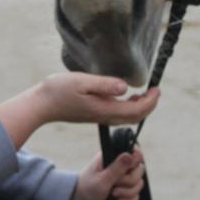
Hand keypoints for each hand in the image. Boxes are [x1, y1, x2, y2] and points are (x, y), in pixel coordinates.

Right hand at [0, 72, 158, 151]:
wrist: (41, 106)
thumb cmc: (58, 91)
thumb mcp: (82, 82)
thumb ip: (104, 84)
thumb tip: (124, 87)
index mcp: (104, 109)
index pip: (136, 110)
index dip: (151, 101)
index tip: (157, 88)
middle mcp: (104, 116)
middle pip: (135, 117)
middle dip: (149, 105)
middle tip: (156, 91)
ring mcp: (99, 117)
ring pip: (128, 117)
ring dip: (140, 107)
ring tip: (146, 93)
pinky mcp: (94, 115)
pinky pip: (119, 114)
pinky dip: (129, 107)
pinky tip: (126, 96)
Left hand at [68, 147, 146, 199]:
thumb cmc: (86, 189)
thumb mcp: (102, 180)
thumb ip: (117, 168)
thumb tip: (130, 154)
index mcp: (112, 157)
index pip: (133, 151)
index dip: (135, 160)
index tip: (128, 170)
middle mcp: (120, 166)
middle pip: (139, 170)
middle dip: (129, 182)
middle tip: (114, 188)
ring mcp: (123, 179)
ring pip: (138, 184)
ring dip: (128, 193)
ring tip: (113, 196)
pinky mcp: (124, 191)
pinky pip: (136, 196)